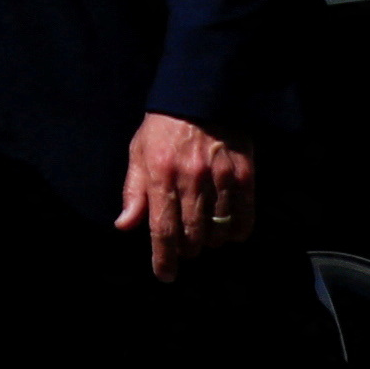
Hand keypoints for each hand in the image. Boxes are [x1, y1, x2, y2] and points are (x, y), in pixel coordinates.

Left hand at [118, 112, 259, 281]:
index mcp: (160, 174)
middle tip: (184, 245)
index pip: (162, 229)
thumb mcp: (139, 151)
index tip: (165, 275)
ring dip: (210, 241)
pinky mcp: (245, 174)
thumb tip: (125, 225)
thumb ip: (133, 191)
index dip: (164, 258)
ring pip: (218, 231)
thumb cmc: (164, 126)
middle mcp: (191, 179)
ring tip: (204, 233)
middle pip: (192, 236)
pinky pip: (244, 217)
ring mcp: (221, 177)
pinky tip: (229, 230)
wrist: (200, 93)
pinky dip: (236, 231)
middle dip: (186, 249)